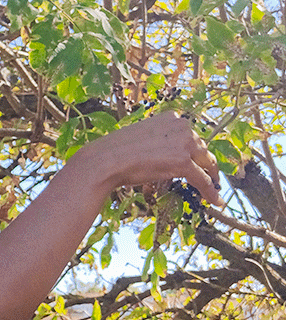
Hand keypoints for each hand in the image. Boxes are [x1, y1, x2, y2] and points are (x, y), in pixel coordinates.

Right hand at [80, 112, 222, 205]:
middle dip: (205, 165)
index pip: (191, 136)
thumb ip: (157, 142)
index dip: (195, 153)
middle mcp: (182, 126)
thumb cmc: (113, 151)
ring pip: (205, 164)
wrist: (105, 160)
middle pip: (202, 149)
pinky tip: (215, 202)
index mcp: (171, 117)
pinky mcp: (183, 162)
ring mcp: (184, 144)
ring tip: (213, 193)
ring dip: (211, 179)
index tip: (198, 163)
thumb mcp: (140, 138)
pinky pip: (202, 179)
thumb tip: (162, 156)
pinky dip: (210, 191)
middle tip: (208, 180)